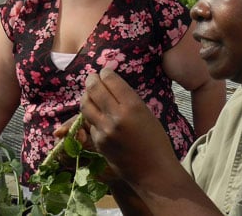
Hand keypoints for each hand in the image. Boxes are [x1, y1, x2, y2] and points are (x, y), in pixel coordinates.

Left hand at [80, 68, 176, 182]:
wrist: (153, 171)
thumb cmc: (156, 141)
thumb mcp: (147, 114)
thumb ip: (129, 101)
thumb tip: (112, 87)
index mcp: (132, 106)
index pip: (111, 81)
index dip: (105, 73)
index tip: (105, 71)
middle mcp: (115, 116)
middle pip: (94, 90)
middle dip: (92, 80)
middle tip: (92, 77)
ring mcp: (104, 130)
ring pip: (85, 105)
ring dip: (86, 95)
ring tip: (90, 92)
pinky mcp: (98, 142)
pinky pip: (90, 123)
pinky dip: (92, 116)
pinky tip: (98, 115)